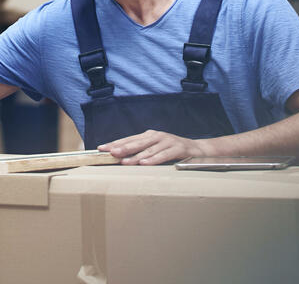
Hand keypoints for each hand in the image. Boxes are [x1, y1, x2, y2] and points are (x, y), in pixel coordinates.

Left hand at [98, 129, 212, 164]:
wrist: (197, 150)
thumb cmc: (172, 151)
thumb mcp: (155, 149)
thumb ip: (141, 151)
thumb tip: (121, 159)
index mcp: (149, 135)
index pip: (129, 139)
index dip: (115, 143)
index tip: (101, 148)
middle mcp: (157, 136)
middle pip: (136, 142)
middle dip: (122, 148)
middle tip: (110, 153)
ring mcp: (168, 141)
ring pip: (148, 150)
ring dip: (135, 156)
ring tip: (124, 162)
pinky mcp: (178, 148)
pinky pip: (164, 155)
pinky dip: (153, 159)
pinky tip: (145, 163)